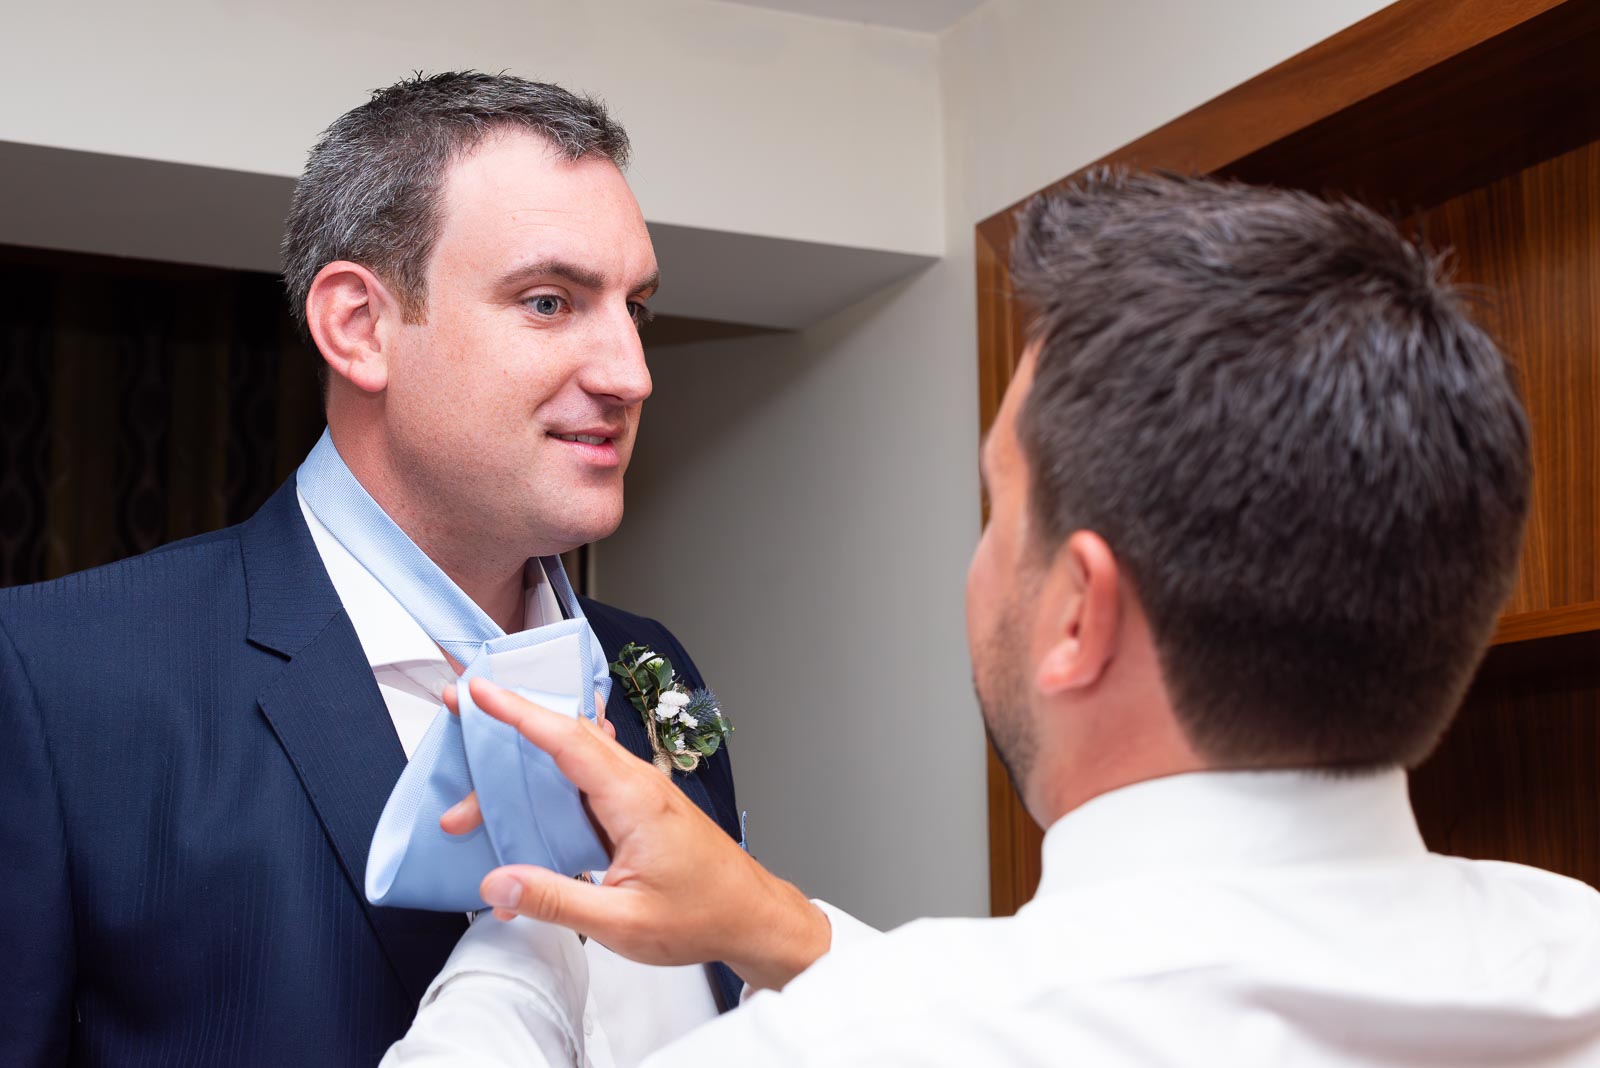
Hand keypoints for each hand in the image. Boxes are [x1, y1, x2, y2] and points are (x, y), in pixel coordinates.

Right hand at [459, 677, 830, 990]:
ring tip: (476, 788)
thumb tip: (499, 883)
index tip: (480, 690)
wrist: (751, 917)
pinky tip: (523, 806)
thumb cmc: (703, 915)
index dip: (518, 711)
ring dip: (523, 767)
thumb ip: (556, 899)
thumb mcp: (622, 921)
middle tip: (459, 714)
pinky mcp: (638, 810)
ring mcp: (639, 794)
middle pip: (561, 742)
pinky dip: (549, 788)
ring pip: (571, 763)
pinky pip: (585, 784)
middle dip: (506, 727)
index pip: (566, 739)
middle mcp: (637, 785)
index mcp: (635, 799)